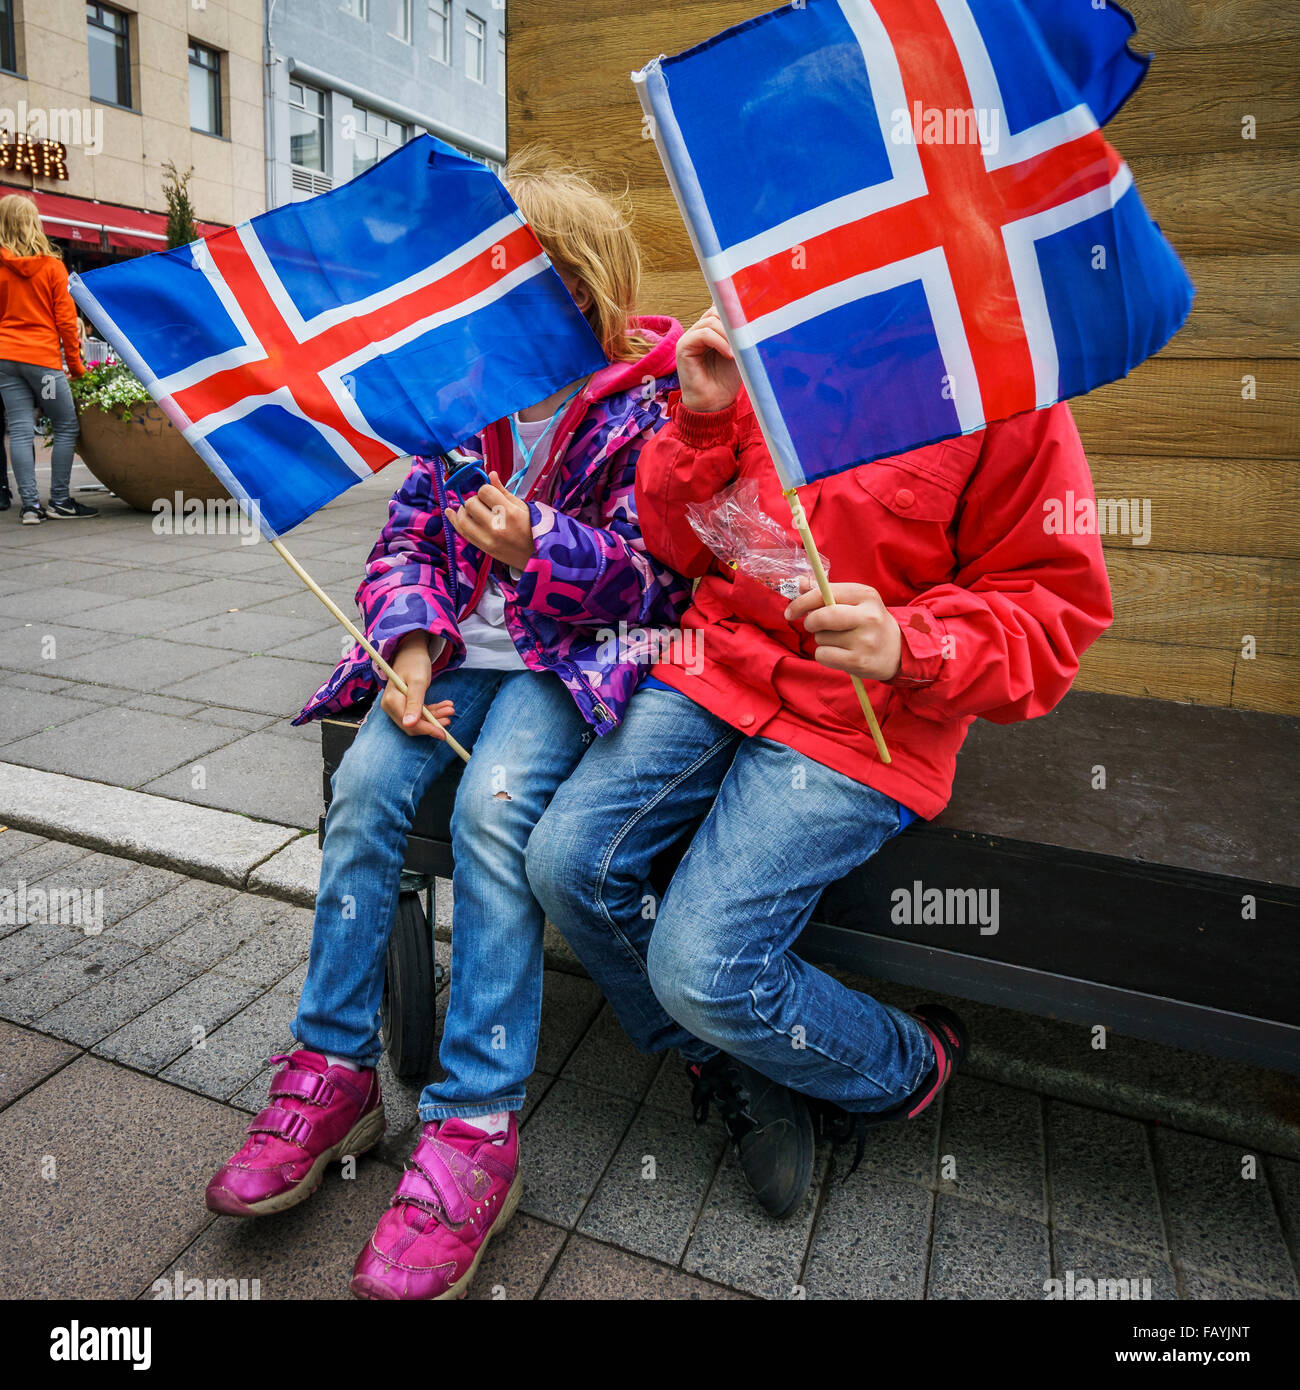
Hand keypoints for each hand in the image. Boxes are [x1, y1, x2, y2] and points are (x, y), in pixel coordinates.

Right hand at [379, 630, 455, 737]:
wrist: (412, 651)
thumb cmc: (414, 663)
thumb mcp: (418, 682)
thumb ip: (414, 703)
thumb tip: (409, 724)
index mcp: (391, 701)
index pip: (409, 724)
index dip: (427, 729)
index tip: (443, 733)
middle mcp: (391, 706)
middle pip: (413, 725)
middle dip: (433, 723)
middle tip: (450, 716)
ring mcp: (398, 705)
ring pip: (419, 720)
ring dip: (436, 716)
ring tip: (450, 709)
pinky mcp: (405, 704)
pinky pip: (420, 713)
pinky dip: (433, 711)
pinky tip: (445, 706)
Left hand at [447, 471, 534, 569]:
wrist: (539, 556)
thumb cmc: (534, 529)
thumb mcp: (524, 507)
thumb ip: (504, 491)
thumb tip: (490, 474)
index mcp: (509, 513)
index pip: (484, 491)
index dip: (486, 489)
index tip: (491, 494)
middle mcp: (496, 526)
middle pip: (471, 503)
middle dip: (475, 499)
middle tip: (484, 504)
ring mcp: (488, 539)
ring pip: (463, 518)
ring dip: (464, 510)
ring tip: (471, 509)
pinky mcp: (483, 548)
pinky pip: (462, 532)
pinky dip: (454, 521)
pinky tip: (450, 512)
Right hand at [677, 305, 740, 413]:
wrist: (715, 403)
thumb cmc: (727, 380)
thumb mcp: (739, 351)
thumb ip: (740, 333)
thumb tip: (750, 313)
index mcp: (710, 331)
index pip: (720, 308)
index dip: (734, 311)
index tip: (750, 319)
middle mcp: (698, 331)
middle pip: (716, 311)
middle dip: (732, 323)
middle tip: (743, 339)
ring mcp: (689, 338)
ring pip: (710, 321)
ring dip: (727, 334)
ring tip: (736, 352)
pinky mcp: (683, 347)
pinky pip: (703, 333)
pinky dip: (719, 342)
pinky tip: (729, 354)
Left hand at [785, 581, 902, 681]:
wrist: (898, 650)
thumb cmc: (868, 622)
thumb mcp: (854, 601)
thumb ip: (826, 593)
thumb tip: (798, 583)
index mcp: (865, 595)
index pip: (825, 594)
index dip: (802, 602)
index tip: (790, 611)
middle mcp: (868, 616)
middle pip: (822, 617)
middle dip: (810, 622)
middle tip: (812, 626)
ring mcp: (865, 641)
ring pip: (821, 638)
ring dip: (822, 640)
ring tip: (840, 640)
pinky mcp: (859, 662)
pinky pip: (824, 655)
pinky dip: (825, 655)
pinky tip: (840, 653)